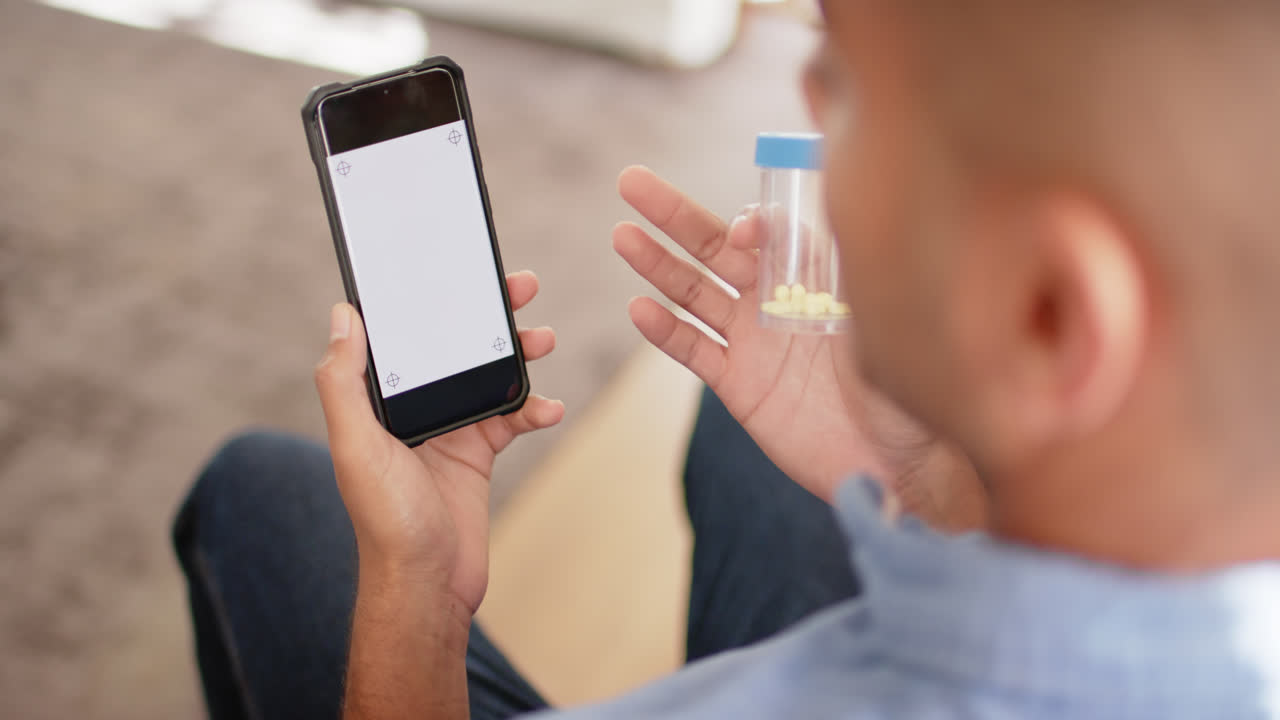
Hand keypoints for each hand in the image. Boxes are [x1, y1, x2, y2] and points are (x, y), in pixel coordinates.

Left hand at [314, 271, 564, 616]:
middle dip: (487, 314)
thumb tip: (343, 316)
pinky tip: (549, 407)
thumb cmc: (386, 521)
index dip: (427, 298)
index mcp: (378, 401)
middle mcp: (412, 409)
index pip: (402, 333)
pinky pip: (512, 418)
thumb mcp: (357, 446)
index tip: (455, 268)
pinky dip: (534, 408)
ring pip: (488, 375)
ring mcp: (447, 430)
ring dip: (517, 355)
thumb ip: (344, 382)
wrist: (427, 584)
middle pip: (452, 345)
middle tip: (519, 285)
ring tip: (543, 340)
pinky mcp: (478, 454)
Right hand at [615, 167, 985, 529]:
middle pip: (716, 249)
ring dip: (658, 264)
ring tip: (623, 235)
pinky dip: (666, 331)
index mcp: (816, 278)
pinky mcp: (739, 385)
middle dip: (674, 215)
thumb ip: (836, 268)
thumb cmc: (907, 386)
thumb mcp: (880, 317)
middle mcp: (779, 302)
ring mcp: (755, 342)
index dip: (752, 222)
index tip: (743, 230)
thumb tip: (795, 219)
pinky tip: (638, 309)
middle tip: (632, 182)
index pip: (771, 232)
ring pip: (695, 293)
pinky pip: (695, 350)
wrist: (900, 464)